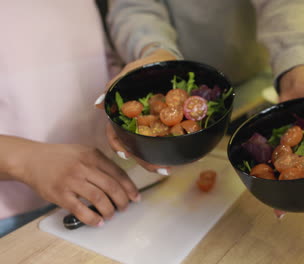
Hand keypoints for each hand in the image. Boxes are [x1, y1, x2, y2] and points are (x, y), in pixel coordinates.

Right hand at [14, 140, 139, 226]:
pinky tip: (98, 221)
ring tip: (111, 214)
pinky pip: (80, 210)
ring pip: (99, 199)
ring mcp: (71, 181)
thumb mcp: (83, 151)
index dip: (130, 187)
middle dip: (122, 200)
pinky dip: (92, 218)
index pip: (118, 173)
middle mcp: (83, 167)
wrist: (31, 159)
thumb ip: (100, 163)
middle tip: (125, 208)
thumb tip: (121, 181)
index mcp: (92, 155)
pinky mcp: (60, 194)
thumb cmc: (60, 157)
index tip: (136, 197)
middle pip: (112, 187)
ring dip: (109, 210)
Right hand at [96, 48, 176, 171]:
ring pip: (155, 146)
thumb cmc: (148, 64)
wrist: (169, 58)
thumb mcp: (131, 71)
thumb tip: (98, 104)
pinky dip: (180, 146)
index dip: (120, 146)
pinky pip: (175, 136)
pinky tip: (190, 155)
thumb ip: (116, 84)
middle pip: (137, 145)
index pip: (116, 134)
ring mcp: (157, 123)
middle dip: (145, 160)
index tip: (127, 155)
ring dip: (161, 158)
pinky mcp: (174, 121)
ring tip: (171, 167)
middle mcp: (140, 122)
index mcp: (127, 113)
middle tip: (158, 168)